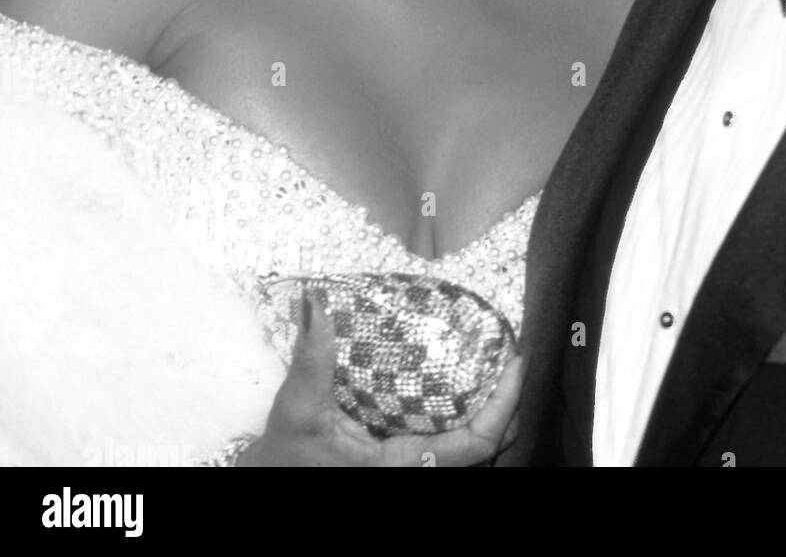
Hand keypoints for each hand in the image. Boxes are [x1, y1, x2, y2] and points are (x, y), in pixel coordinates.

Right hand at [238, 292, 522, 466]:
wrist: (269, 484)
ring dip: (492, 411)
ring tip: (496, 366)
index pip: (476, 444)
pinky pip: (453, 447)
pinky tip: (463, 385)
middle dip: (509, 405)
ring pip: (473, 451)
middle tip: (511, 356)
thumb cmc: (282, 459)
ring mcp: (414, 470)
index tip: (516, 363)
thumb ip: (312, 357)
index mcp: (401, 466)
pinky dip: (469, 418)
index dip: (505, 405)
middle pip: (488, 449)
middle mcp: (416, 473)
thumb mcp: (296, 409)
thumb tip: (316, 301)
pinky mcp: (404, 464)